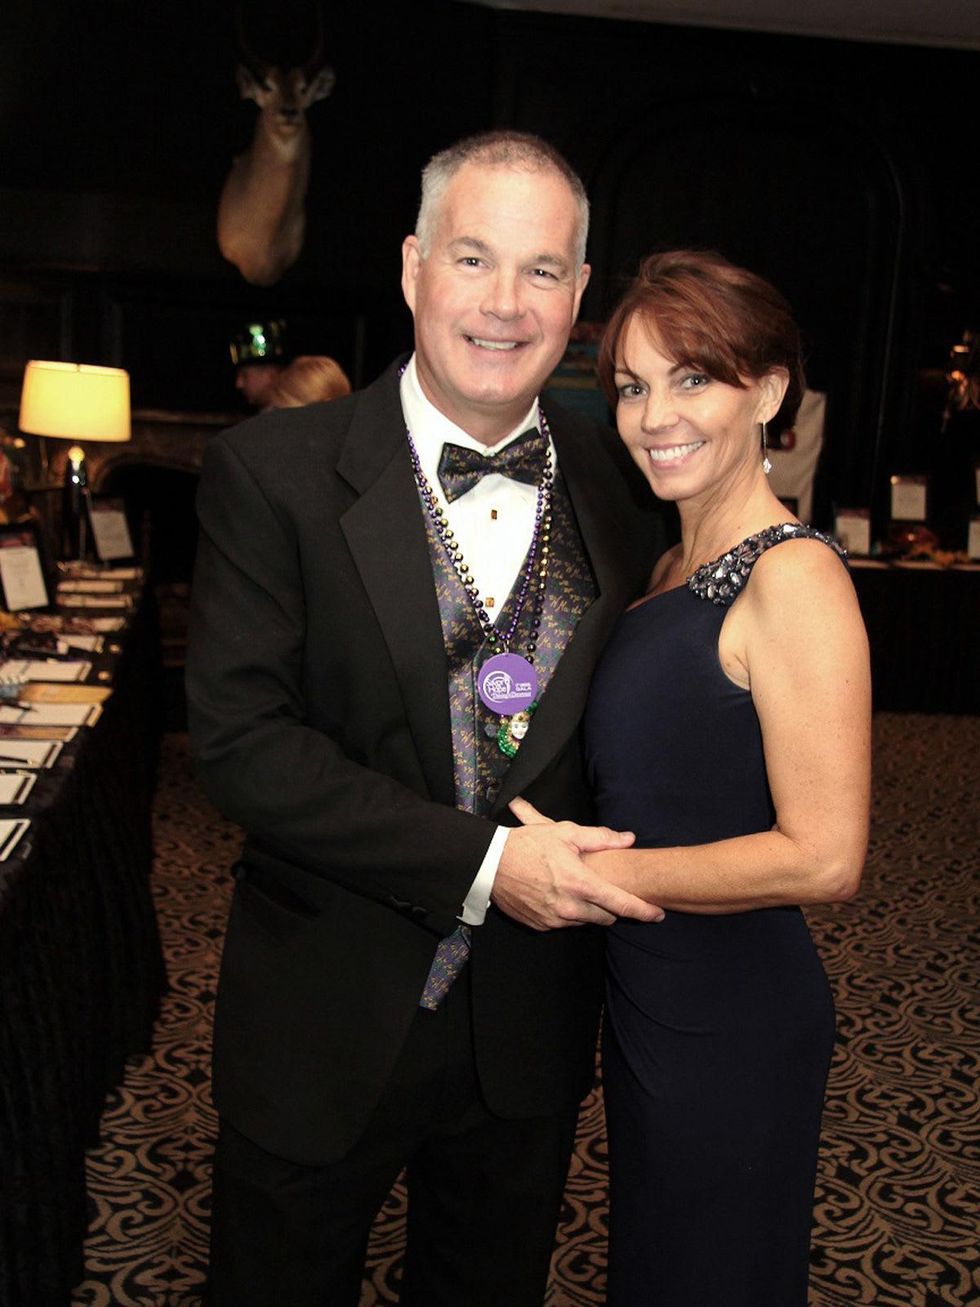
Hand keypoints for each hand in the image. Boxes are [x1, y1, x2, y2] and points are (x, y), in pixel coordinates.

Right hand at [491, 797, 664, 930]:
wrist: (490, 864)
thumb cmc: (529, 845)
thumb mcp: (565, 833)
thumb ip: (600, 838)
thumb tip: (628, 838)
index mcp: (580, 884)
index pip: (622, 904)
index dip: (644, 911)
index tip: (658, 914)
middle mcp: (570, 907)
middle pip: (607, 917)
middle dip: (612, 907)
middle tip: (609, 893)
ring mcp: (554, 920)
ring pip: (585, 921)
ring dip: (589, 909)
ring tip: (578, 889)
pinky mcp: (541, 926)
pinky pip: (564, 923)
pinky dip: (567, 912)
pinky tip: (558, 895)